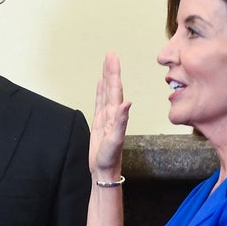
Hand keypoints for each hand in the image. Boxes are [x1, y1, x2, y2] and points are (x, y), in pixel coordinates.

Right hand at [89, 52, 130, 179]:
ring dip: (106, 78)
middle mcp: (112, 113)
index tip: (112, 57)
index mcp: (116, 114)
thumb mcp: (115, 140)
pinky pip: (99, 102)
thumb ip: (121, 121)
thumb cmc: (110, 159)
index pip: (115, 88)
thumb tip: (127, 103)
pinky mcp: (100, 123)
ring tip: (106, 64)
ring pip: (106, 92)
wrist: (105, 171)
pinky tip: (100, 84)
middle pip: (111, 86)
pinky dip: (100, 91)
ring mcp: (106, 117)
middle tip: (110, 54)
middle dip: (110, 70)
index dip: (113, 72)